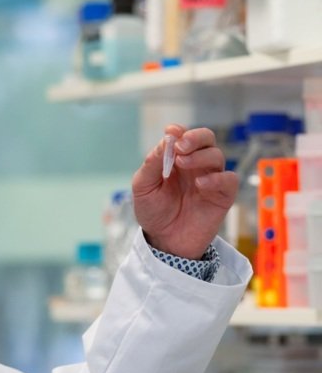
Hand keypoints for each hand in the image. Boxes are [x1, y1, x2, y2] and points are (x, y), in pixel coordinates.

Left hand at [131, 124, 237, 258]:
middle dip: (195, 137)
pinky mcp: (222, 196)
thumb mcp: (144, 187)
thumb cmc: (153, 212)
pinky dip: (216, 178)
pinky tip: (200, 184)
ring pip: (217, 155)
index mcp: (176, 159)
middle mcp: (195, 165)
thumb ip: (153, 163)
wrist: (163, 241)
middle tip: (181, 146)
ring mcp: (210, 179)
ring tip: (183, 164)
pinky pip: (228, 180)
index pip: (184, 136)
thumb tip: (167, 138)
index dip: (180, 132)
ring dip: (201, 156)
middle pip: (206, 139)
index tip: (172, 132)